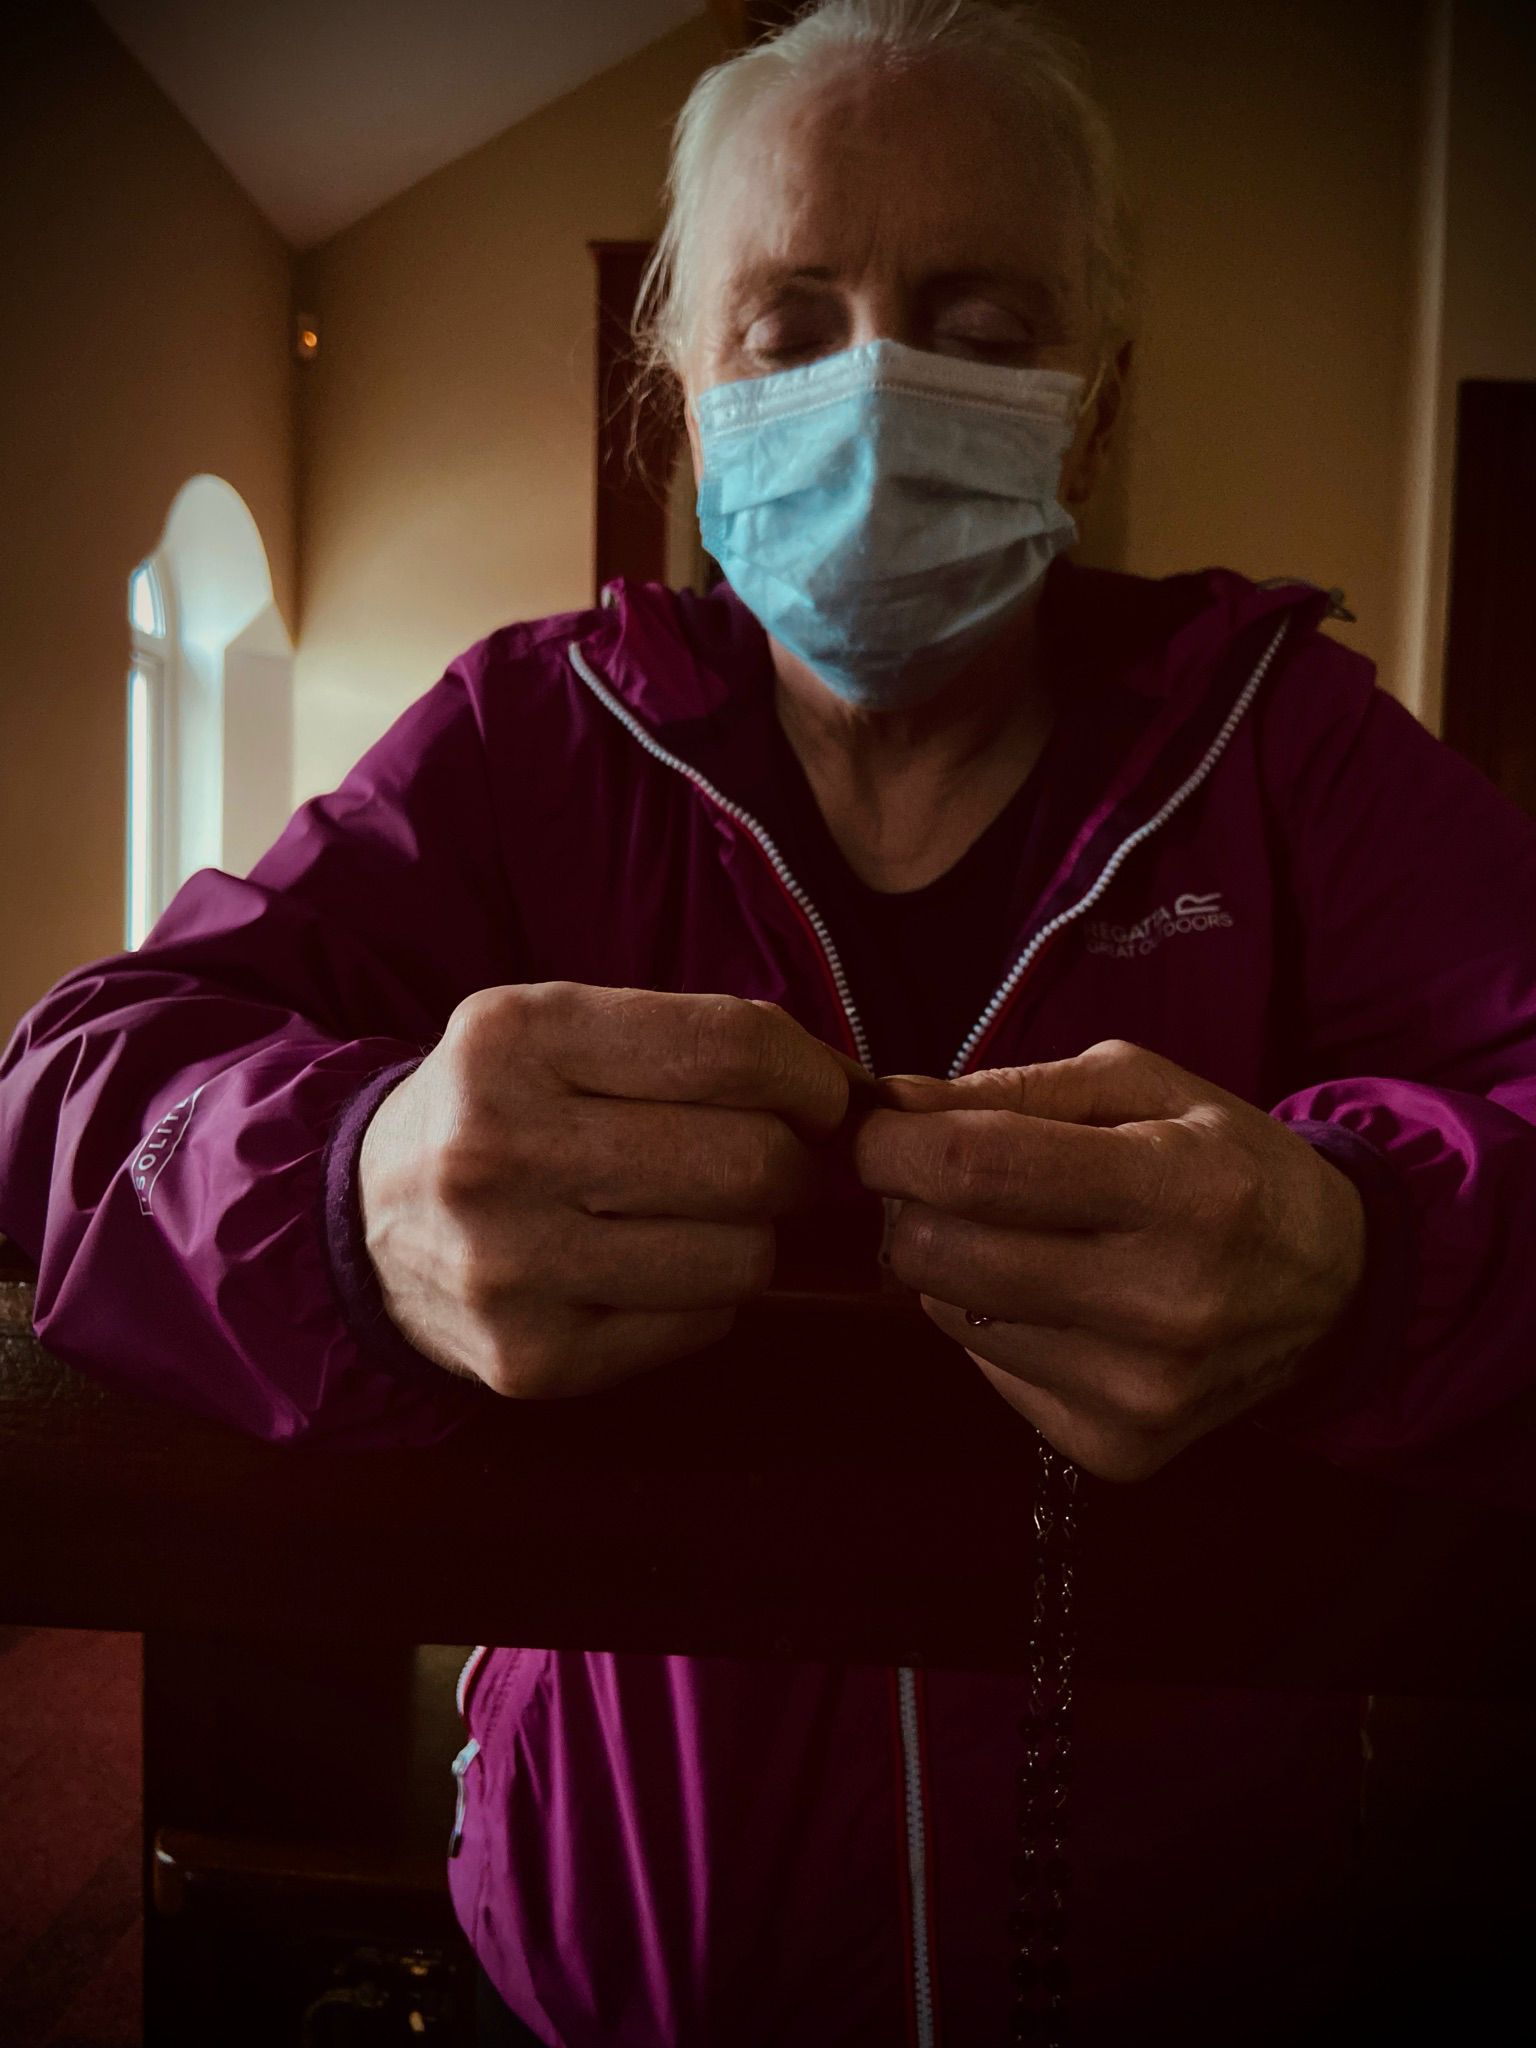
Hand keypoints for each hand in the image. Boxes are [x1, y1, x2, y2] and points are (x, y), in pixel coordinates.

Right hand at [359, 983, 854, 1396]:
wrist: (364, 1220)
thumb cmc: (509, 1108)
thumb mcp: (568, 1030)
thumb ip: (702, 1043)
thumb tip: (862, 1096)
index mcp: (517, 1036)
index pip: (734, 1048)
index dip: (813, 1078)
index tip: (822, 1099)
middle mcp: (499, 1146)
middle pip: (751, 1160)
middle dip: (791, 1163)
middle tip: (770, 1163)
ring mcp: (508, 1263)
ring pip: (741, 1256)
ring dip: (752, 1236)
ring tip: (700, 1216)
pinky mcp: (528, 1357)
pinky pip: (700, 1326)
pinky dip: (705, 1298)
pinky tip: (650, 1268)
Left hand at [853, 1039, 1365, 1480]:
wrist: (1335, 1290)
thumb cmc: (1225, 1166)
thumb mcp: (1144, 1088)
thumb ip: (1013, 1089)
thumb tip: (889, 1102)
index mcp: (1180, 1191)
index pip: (976, 1170)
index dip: (892, 1145)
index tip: (871, 1128)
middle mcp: (1163, 1304)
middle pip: (940, 1254)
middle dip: (907, 1203)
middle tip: (937, 1177)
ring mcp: (1138, 1392)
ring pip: (948, 1315)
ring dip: (951, 1264)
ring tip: (1019, 1235)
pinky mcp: (1115, 1448)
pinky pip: (985, 1369)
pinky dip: (991, 1324)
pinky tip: (1055, 1297)